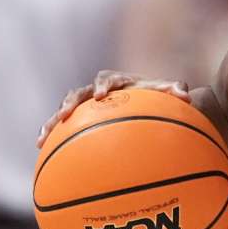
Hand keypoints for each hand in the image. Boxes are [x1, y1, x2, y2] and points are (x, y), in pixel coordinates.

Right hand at [37, 70, 189, 147]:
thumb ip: (175, 90)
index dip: (102, 85)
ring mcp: (86, 104)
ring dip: (54, 121)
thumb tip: (187, 95)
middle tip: (66, 114)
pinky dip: (52, 135)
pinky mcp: (80, 118)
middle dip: (71, 103)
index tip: (101, 95)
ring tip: (42, 138)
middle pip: (78, 93)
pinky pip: (63, 126)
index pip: (107, 78)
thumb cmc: (158, 97)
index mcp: (117, 81)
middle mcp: (97, 90)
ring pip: (65, 109)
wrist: (149, 102)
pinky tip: (40, 149)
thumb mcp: (167, 92)